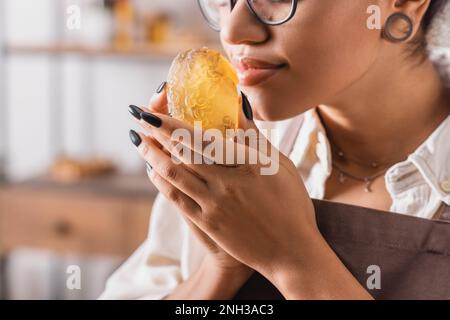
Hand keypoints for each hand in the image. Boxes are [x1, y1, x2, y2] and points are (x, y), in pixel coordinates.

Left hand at [130, 87, 320, 281]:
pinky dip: (161, 181)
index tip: (157, 109)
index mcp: (250, 164)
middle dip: (156, 130)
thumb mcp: (281, 166)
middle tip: (139, 115)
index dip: (175, 122)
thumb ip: (256, 137)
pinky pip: (176, 198)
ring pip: (174, 173)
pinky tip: (152, 169)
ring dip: (152, 154)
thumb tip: (239, 104)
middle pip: (183, 150)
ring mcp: (215, 204)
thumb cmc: (291, 206)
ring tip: (138, 139)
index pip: (205, 136)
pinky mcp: (207, 223)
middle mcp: (228, 182)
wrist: (290, 253)